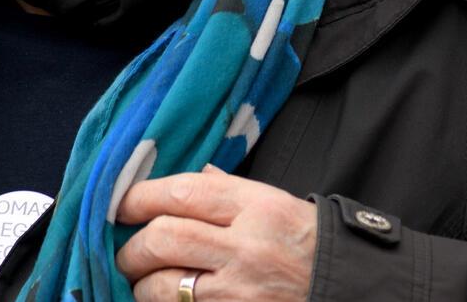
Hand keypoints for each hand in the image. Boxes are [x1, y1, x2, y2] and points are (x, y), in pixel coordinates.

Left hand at [115, 165, 315, 301]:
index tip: (121, 205)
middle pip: (164, 237)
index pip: (182, 192)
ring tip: (142, 282)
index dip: (139, 197)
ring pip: (164, 285)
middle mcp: (246, 246)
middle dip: (133, 248)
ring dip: (142, 285)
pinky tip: (168, 300)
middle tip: (127, 253)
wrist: (345, 287)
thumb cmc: (307, 241)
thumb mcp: (275, 202)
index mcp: (255, 205)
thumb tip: (186, 178)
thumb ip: (227, 190)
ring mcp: (240, 290)